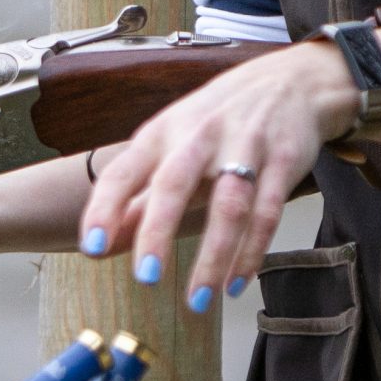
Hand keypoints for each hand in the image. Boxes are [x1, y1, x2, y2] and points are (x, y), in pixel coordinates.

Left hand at [82, 40, 358, 304]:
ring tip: (198, 300)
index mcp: (161, 133)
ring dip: (213, 256)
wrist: (290, 80)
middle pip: (175, 184)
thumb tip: (97, 247)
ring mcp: (245, 147)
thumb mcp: (169, 147)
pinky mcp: (284, 161)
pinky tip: (237, 282)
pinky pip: (268, 212)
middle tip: (145, 278)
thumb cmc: (215, 121)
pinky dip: (252, 251)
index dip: (105, 208)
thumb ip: (136, 198)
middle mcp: (199, 137)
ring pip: (229, 206)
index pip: (125, 171)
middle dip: (157, 231)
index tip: (90, 247)